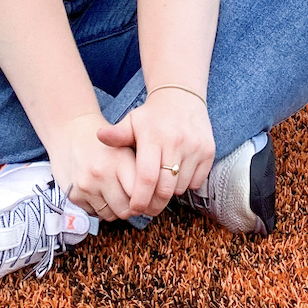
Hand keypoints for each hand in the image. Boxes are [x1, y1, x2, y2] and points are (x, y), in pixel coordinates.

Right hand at [53, 112, 138, 221]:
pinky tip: (98, 191)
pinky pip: (94, 214)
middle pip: (126, 210)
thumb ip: (142, 169)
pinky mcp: (74, 195)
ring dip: (114, 209)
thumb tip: (161, 196)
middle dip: (130, 207)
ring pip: (110, 215)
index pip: (139, 195)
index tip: (145, 196)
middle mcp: (102, 173)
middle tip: (129, 196)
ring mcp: (86, 185)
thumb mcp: (127, 147)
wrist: (73, 132)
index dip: (145, 199)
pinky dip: (99, 207)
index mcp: (120, 159)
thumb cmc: (107, 144)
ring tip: (113, 192)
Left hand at [97, 88, 214, 217]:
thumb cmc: (152, 116)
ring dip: (170, 194)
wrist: (182, 97)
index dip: (140, 198)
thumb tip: (99, 136)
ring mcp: (195, 147)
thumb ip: (116, 134)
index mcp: (153, 136)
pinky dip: (186, 185)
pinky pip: (197, 182)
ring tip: (160, 186)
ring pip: (181, 187)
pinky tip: (176, 175)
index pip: (147, 177)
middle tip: (147, 209)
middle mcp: (176, 141)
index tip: (134, 209)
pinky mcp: (209, 151)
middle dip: (154, 204)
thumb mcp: (132, 121)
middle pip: (165, 189)